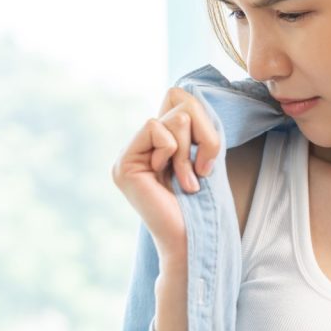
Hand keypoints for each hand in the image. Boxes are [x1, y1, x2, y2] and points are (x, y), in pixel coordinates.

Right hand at [111, 86, 221, 261]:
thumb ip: (192, 122)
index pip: (178, 96)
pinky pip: (156, 129)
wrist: (193, 237)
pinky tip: (171, 180)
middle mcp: (139, 145)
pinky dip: (173, 152)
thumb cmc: (204, 200)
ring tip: (187, 180)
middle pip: (179, 100)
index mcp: (156, 141)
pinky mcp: (124, 164)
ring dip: (189, 150)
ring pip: (173, 117)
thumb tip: (184, 94)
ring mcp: (128, 154)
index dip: (202, 119)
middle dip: (202, 134)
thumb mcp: (203, 151)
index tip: (206, 156)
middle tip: (200, 169)